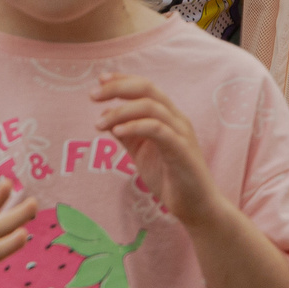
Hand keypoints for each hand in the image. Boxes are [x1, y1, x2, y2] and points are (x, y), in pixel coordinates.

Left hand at [92, 73, 220, 225]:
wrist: (196, 208)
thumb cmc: (170, 178)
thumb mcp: (141, 153)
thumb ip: (127, 134)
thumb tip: (106, 115)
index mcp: (168, 116)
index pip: (145, 87)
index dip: (122, 79)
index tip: (99, 80)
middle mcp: (176, 119)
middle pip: (147, 89)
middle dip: (117, 88)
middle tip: (92, 96)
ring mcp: (181, 133)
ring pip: (151, 107)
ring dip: (120, 112)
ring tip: (99, 124)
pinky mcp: (182, 151)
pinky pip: (158, 130)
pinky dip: (135, 127)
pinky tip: (117, 132)